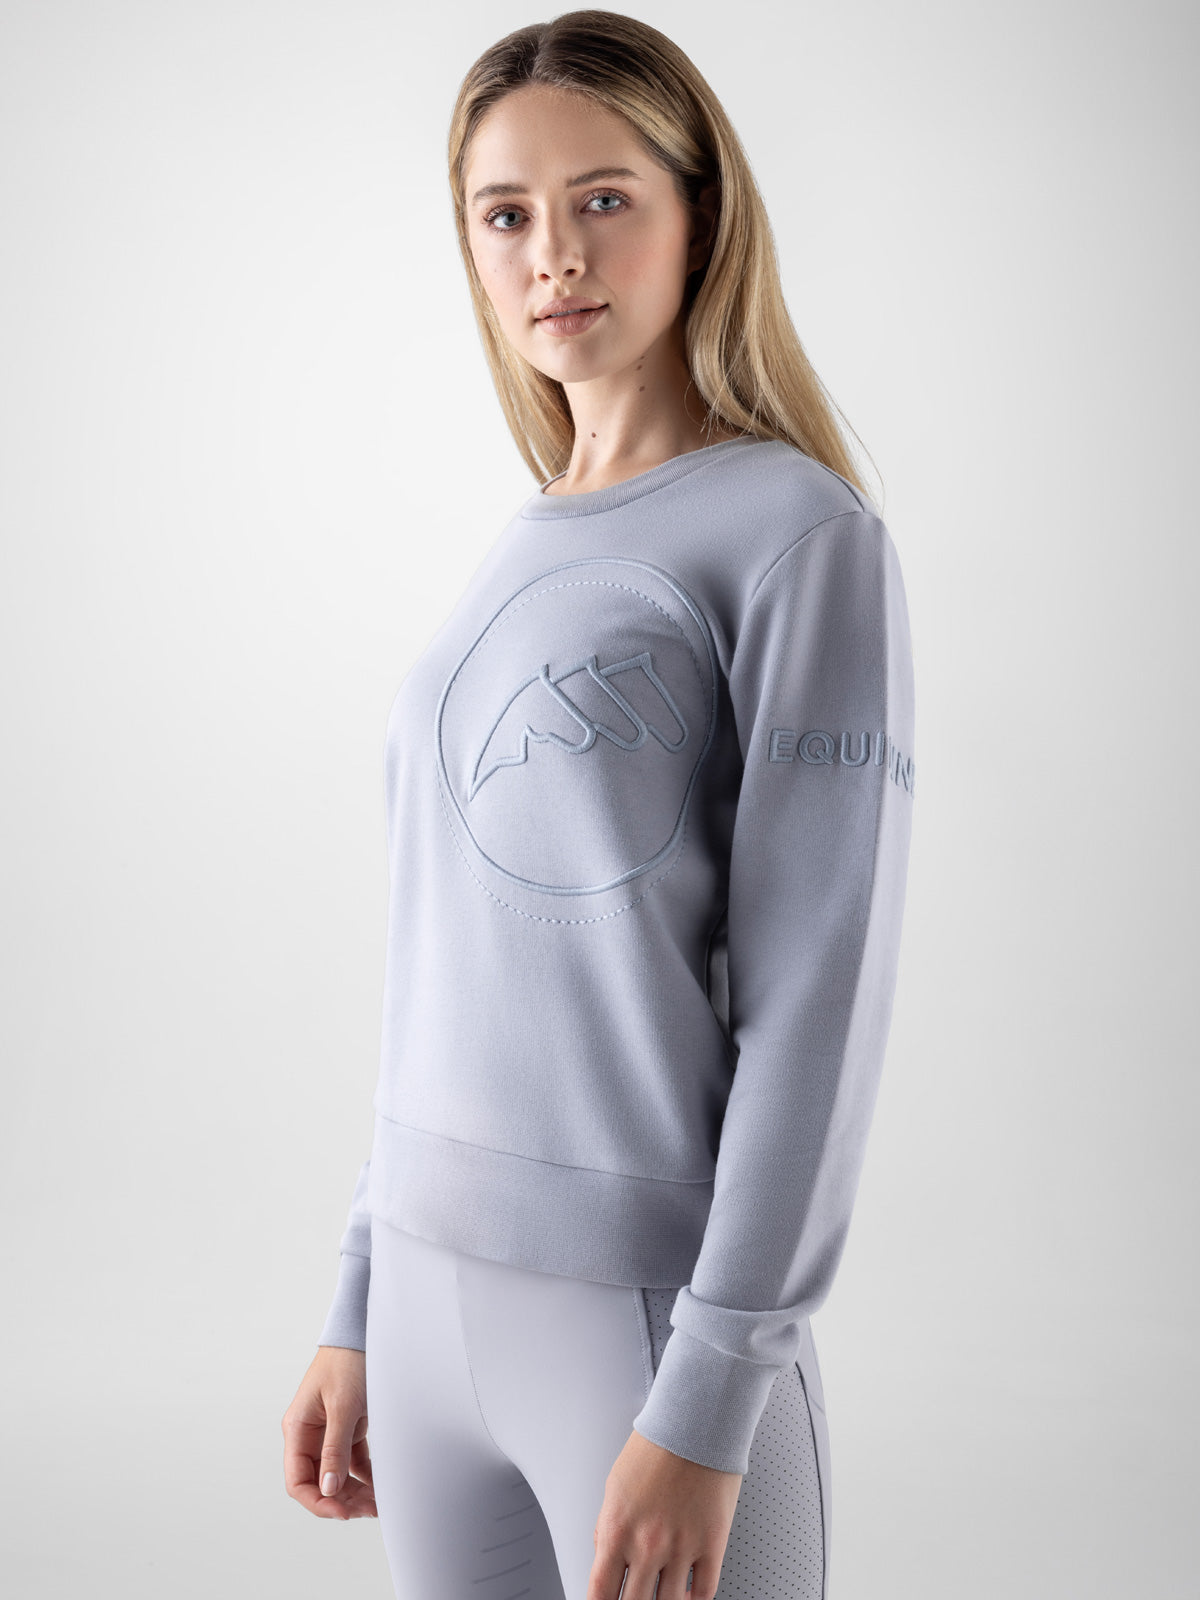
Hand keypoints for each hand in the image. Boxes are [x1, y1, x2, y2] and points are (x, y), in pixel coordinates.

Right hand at [282, 1345, 377, 1520]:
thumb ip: (334, 1448)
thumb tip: (329, 1489)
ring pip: (338, 1475)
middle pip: (320, 1482)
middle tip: (369, 1510)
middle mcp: (310, 1434)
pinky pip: (354, 1461)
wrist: (363, 1331)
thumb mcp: (342, 1405)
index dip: (317, 1501)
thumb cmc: (347, 1361)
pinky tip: (381, 1486)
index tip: (341, 1512)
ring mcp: (330, 1432)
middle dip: (342, 1500)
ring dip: (356, 1491)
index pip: (298, 1481)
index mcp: (298, 1429)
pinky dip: (366, 1475)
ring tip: (378, 1502)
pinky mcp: (349, 1427)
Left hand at [587, 1428, 742, 1598]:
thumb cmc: (656, 1446)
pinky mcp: (713, 1544)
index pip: (600, 1594)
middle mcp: (648, 1545)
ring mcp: (682, 1548)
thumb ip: (607, 1527)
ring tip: (659, 1598)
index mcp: (617, 1530)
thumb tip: (605, 1556)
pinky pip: (704, 1592)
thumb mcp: (614, 1485)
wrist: (695, 1421)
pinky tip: (687, 1595)